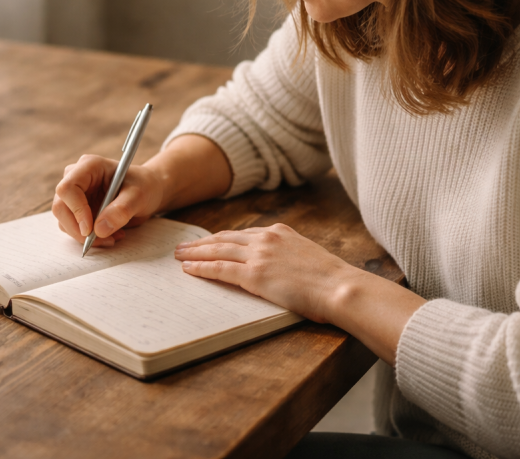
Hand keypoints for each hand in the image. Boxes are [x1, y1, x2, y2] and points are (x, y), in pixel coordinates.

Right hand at [52, 154, 164, 246]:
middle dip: (79, 229)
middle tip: (104, 240)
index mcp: (89, 166)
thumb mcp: (138, 196)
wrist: (147, 191)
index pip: (68, 188)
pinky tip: (109, 234)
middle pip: (61, 206)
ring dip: (85, 236)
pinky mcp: (76, 209)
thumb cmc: (143, 186)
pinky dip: (88, 237)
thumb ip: (121, 210)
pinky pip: (72, 227)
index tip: (90, 229)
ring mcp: (74, 194)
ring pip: (64, 220)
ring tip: (113, 237)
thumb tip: (99, 229)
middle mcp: (76, 178)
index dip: (76, 210)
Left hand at [173, 223, 353, 323]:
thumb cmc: (331, 280)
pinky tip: (188, 269)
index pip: (242, 234)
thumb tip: (278, 267)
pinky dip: (201, 267)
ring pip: (217, 251)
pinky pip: (220, 268)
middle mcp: (266, 239)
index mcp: (280, 232)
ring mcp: (259, 255)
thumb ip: (288, 256)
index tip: (209, 241)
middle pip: (224, 239)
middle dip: (202, 242)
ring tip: (179, 256)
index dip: (222, 238)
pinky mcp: (254, 275)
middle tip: (184, 246)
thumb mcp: (307, 257)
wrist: (340, 287)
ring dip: (194, 253)